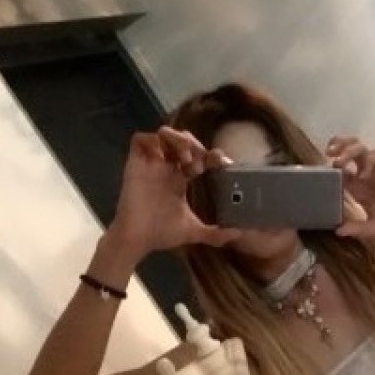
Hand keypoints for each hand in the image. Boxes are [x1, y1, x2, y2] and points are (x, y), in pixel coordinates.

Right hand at [107, 127, 240, 261]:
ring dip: (178, 140)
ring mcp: (151, 164)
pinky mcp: (135, 164)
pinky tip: (163, 157)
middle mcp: (167, 168)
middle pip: (183, 140)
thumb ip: (216, 234)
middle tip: (200, 166)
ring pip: (164, 134)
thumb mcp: (194, 231)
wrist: (138, 240)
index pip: (198, 156)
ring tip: (186, 158)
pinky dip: (153, 141)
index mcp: (180, 178)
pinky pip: (140, 139)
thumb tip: (239, 233)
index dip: (211, 155)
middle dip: (196, 146)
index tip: (223, 164)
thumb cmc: (161, 234)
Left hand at [325, 137, 374, 253]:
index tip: (319, 171)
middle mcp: (369, 176)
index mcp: (360, 188)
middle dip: (338, 148)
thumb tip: (337, 232)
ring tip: (342, 161)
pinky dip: (369, 162)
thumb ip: (357, 229)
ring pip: (363, 150)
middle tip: (329, 154)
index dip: (330, 167)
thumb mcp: (374, 230)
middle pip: (350, 153)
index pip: (341, 170)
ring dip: (350, 152)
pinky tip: (363, 174)